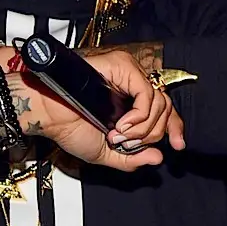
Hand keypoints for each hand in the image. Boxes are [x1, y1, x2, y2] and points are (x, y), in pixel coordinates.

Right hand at [29, 50, 184, 169]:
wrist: (48, 115)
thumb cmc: (67, 128)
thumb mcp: (104, 153)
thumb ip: (132, 159)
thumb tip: (158, 157)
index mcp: (128, 104)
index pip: (164, 110)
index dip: (175, 127)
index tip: (178, 145)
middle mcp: (131, 86)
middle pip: (166, 107)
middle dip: (154, 133)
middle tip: (128, 143)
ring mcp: (128, 74)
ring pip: (159, 102)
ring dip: (142, 128)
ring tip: (118, 135)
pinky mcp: (122, 66)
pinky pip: (147, 93)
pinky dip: (140, 115)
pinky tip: (122, 125)